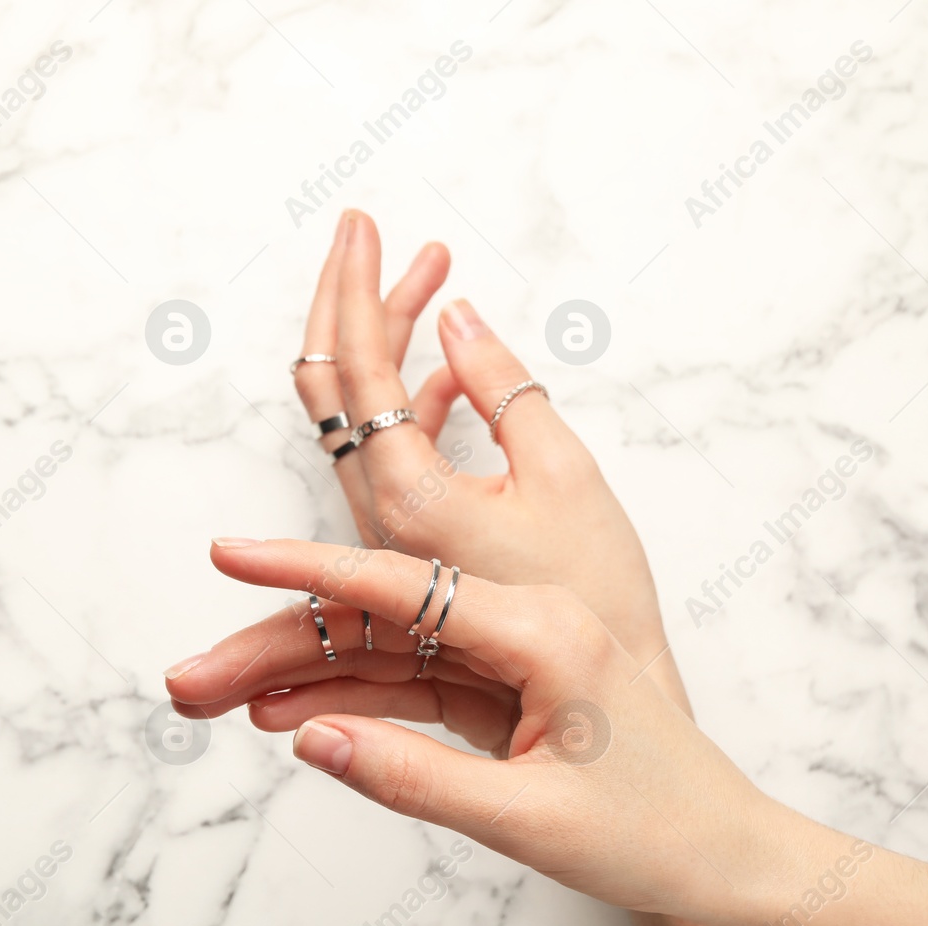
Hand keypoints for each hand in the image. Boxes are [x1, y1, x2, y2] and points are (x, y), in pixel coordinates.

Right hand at [166, 537, 788, 925]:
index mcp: (539, 629)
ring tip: (210, 700)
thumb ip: (408, 777)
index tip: (229, 553)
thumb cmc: (654, 830)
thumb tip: (309, 738)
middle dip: (276, 645)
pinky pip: (412, 686)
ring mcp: (510, 652)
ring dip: (299, 676)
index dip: (303, 571)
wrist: (726, 853)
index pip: (397, 587)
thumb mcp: (524, 819)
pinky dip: (350, 702)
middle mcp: (521, 623)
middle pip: (372, 622)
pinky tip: (285, 716)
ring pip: (382, 654)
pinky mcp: (504, 686)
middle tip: (188, 678)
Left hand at [291, 210, 672, 688]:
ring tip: (429, 272)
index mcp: (407, 490)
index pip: (354, 364)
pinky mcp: (409, 545)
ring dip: (382, 340)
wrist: (597, 702)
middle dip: (347, 298)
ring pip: (354, 415)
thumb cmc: (596, 599)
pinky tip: (449, 370)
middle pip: (330, 383)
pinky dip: (409, 397)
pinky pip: (388, 447)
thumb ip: (504, 387)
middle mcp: (377, 512)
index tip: (359, 222)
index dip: (354, 282)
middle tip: (368, 233)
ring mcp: (388, 531)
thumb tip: (456, 316)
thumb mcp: (565, 474)